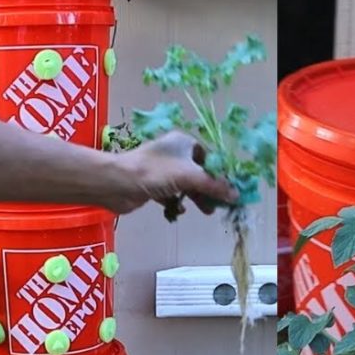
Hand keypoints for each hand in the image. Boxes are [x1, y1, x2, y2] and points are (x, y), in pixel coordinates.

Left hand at [112, 132, 238, 215]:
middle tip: (220, 204)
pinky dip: (176, 202)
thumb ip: (215, 186)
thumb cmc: (156, 172)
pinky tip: (176, 210)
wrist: (117, 183)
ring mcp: (162, 169)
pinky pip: (172, 194)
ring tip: (205, 211)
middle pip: (200, 173)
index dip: (221, 173)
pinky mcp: (153, 185)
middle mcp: (174, 153)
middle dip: (210, 190)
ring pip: (187, 185)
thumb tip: (237, 195)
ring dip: (196, 198)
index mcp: (183, 142)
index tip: (230, 189)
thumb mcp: (191, 177)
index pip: (210, 157)